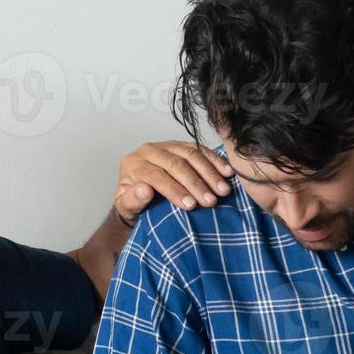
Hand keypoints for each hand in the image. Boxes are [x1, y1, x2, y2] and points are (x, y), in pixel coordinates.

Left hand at [113, 141, 233, 223]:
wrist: (137, 196)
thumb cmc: (133, 204)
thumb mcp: (126, 208)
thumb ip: (132, 200)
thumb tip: (144, 190)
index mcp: (133, 164)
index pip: (156, 176)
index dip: (175, 190)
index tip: (191, 205)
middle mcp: (148, 150)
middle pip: (175, 164)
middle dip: (196, 183)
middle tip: (211, 201)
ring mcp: (166, 145)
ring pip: (190, 154)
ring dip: (210, 173)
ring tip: (222, 190)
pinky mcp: (180, 146)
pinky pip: (200, 149)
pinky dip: (215, 160)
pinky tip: (227, 172)